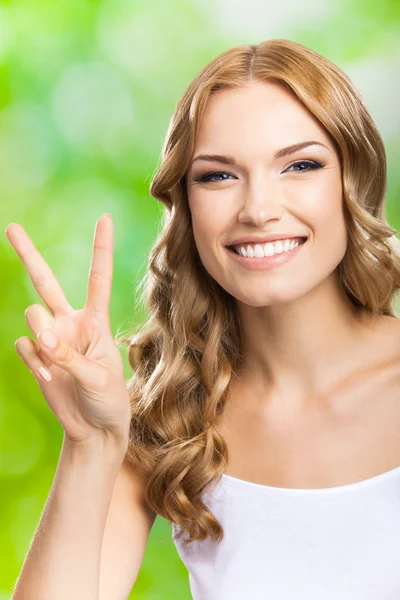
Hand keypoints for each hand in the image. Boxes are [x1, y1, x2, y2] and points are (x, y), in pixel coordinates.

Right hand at [6, 214, 130, 448]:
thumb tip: (39, 337)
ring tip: (57, 365)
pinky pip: (24, 347)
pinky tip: (50, 378)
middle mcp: (71, 323)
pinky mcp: (37, 356)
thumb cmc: (108, 400)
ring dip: (42, 338)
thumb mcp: (98, 378)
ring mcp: (51, 339)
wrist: (94, 428)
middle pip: (45, 281)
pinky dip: (35, 363)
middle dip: (28, 254)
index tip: (105, 217)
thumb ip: (68, 355)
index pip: (98, 278)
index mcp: (96, 321)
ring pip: (31, 317)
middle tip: (11, 226)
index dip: (101, 248)